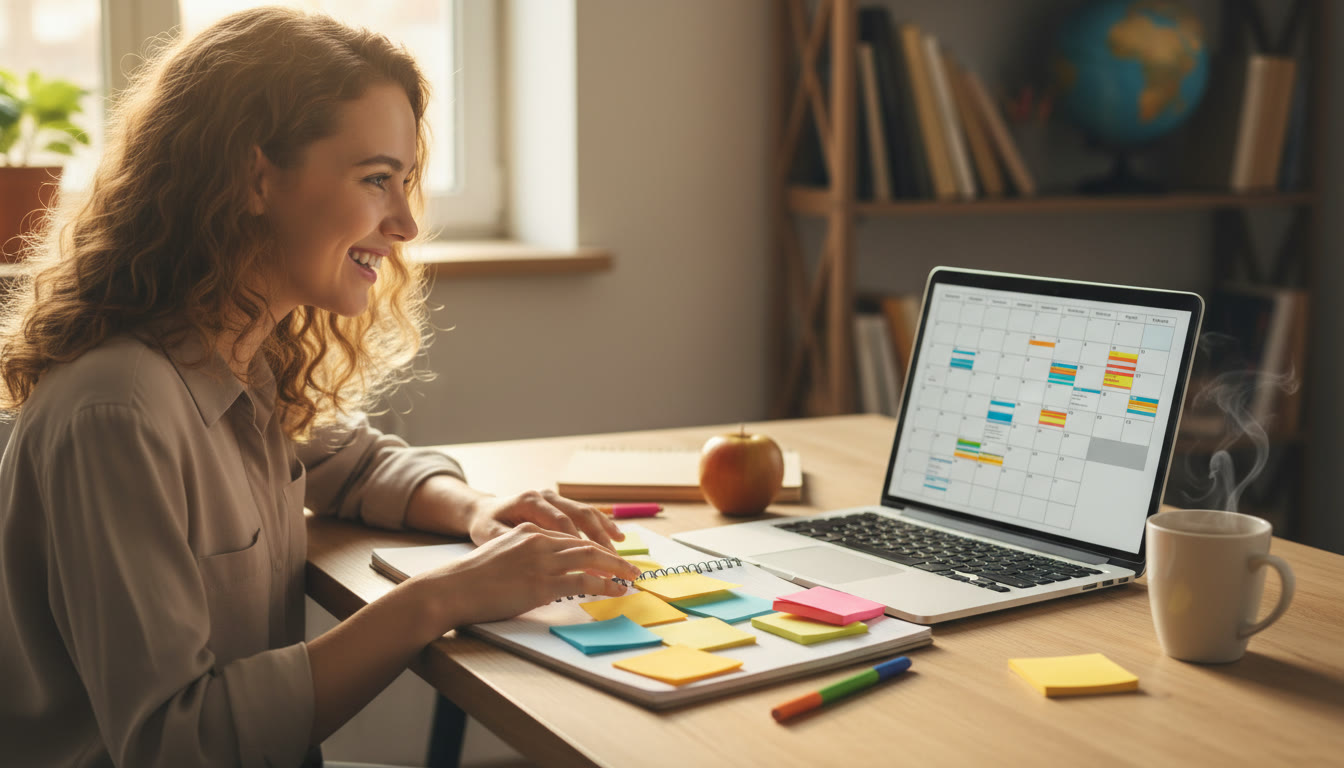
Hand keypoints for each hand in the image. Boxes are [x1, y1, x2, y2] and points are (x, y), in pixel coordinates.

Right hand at [418, 523, 641, 627]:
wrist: (450, 589)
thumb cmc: (470, 578)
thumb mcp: (500, 552)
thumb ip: (523, 551)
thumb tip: (542, 565)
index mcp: (529, 531)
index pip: (571, 535)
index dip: (595, 544)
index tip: (611, 555)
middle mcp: (538, 540)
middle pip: (586, 543)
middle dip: (613, 555)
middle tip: (632, 567)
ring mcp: (541, 561)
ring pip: (590, 559)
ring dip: (616, 568)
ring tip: (632, 578)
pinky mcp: (540, 584)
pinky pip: (583, 582)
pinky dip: (604, 585)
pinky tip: (616, 590)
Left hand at [466, 489, 624, 551]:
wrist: (481, 510)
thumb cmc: (485, 525)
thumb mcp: (490, 535)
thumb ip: (514, 544)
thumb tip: (535, 557)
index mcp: (530, 501)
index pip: (562, 523)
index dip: (580, 545)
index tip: (593, 567)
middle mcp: (545, 495)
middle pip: (580, 515)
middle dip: (600, 541)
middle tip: (615, 564)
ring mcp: (554, 498)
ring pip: (586, 512)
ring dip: (605, 533)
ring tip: (619, 555)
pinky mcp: (559, 504)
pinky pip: (585, 512)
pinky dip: (602, 525)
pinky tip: (617, 537)